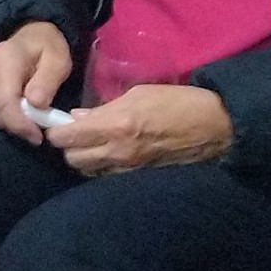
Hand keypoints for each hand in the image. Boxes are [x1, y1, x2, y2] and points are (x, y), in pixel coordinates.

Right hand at [0, 20, 73, 144]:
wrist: (26, 28)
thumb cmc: (46, 45)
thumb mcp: (58, 59)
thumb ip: (47, 81)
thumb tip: (36, 104)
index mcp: (6, 59)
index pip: (6, 102)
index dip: (21, 124)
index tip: (38, 136)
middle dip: (17, 127)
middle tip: (37, 131)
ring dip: (10, 121)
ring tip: (30, 119)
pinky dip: (4, 114)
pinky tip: (19, 109)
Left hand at [49, 84, 233, 175]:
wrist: (214, 126)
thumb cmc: (177, 102)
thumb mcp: (138, 94)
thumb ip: (104, 108)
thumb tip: (78, 117)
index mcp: (115, 125)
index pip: (65, 138)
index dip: (56, 131)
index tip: (58, 123)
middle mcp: (117, 151)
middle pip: (71, 159)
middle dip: (67, 147)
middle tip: (74, 134)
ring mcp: (128, 168)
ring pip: (88, 171)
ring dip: (84, 159)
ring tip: (91, 145)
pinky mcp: (139, 177)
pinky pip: (108, 176)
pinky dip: (102, 168)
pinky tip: (108, 155)